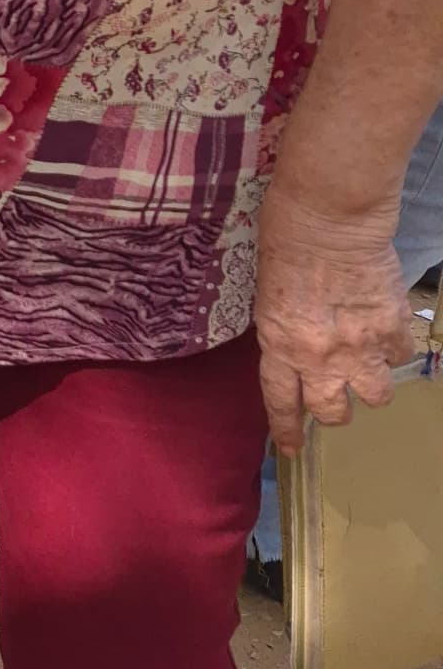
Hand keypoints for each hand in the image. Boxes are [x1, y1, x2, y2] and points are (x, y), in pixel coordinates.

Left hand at [254, 177, 411, 454]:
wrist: (328, 220)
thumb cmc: (285, 242)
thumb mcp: (268, 292)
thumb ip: (284, 328)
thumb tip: (297, 343)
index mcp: (279, 345)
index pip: (281, 401)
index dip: (287, 428)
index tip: (290, 447)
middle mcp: (320, 357)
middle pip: (333, 411)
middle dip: (336, 409)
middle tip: (339, 392)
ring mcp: (360, 347)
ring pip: (375, 395)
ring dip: (371, 383)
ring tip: (367, 362)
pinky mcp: (392, 329)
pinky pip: (400, 355)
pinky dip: (394, 346)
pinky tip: (386, 327)